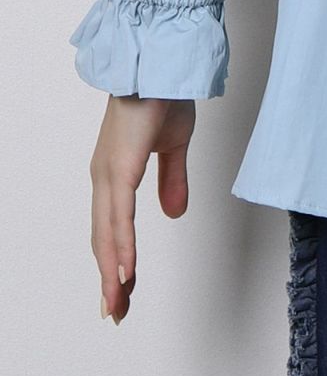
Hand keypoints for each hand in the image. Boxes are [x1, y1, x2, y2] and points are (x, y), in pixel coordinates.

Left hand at [89, 94, 195, 324]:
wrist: (162, 64)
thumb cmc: (165, 96)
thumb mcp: (174, 146)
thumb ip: (171, 180)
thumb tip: (172, 215)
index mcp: (115, 173)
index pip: (113, 227)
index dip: (117, 259)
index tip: (122, 291)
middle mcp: (104, 178)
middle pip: (103, 239)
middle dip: (109, 279)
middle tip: (115, 312)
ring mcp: (108, 175)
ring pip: (106, 235)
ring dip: (111, 273)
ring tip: (117, 305)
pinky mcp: (119, 169)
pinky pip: (119, 217)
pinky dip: (121, 247)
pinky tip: (123, 272)